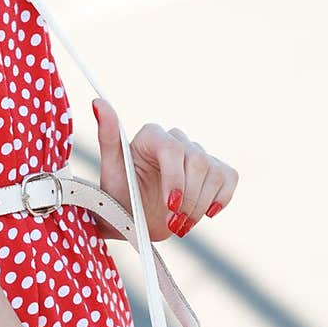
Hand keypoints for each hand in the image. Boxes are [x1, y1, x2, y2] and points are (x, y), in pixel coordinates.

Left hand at [91, 98, 238, 242]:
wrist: (132, 219)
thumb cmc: (117, 194)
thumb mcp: (110, 170)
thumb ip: (107, 136)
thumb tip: (98, 102)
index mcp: (151, 136)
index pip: (172, 149)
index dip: (175, 178)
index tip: (170, 205)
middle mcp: (176, 140)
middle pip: (197, 162)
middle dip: (187, 200)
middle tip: (172, 223)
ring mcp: (197, 155)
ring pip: (214, 173)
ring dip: (200, 205)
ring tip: (181, 224)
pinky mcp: (213, 171)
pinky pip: (229, 177)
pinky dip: (221, 197)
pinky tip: (206, 213)